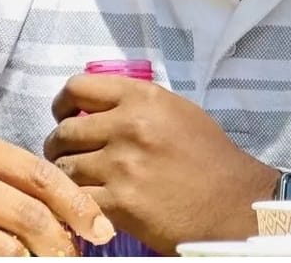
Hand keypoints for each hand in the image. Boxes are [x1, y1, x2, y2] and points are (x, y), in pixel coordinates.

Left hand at [45, 75, 277, 253]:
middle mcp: (129, 125)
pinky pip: (77, 199)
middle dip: (58, 144)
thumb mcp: (176, 111)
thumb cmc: (209, 156)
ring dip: (64, 175)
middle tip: (65, 154)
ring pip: (65, 167)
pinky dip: (74, 203)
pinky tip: (83, 203)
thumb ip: (138, 104)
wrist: (232, 202)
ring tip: (73, 181)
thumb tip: (99, 108)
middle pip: (65, 130)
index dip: (63, 102)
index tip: (63, 114)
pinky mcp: (120, 203)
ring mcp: (122, 165)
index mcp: (143, 97)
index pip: (79, 87)